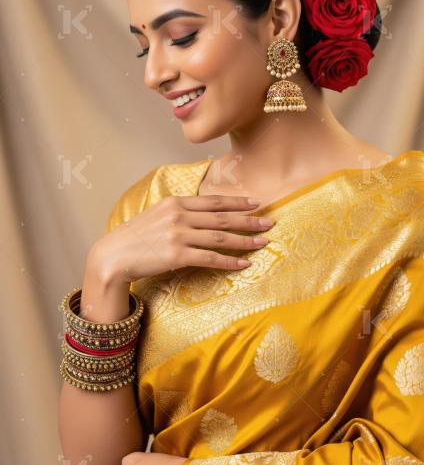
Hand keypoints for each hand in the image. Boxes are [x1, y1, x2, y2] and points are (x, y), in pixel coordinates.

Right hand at [95, 193, 275, 284]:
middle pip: (223, 218)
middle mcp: (179, 216)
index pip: (214, 201)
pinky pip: (211, 258)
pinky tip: (244, 263)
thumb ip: (179, 213)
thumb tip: (203, 216)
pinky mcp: (177, 255)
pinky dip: (230, 261)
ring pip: (221, 238)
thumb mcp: (156, 216)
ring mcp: (178, 235)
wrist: (112, 256)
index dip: (237, 202)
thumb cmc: (134, 238)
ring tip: (263, 242)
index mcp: (175, 203)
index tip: (256, 202)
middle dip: (249, 220)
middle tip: (270, 222)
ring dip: (245, 241)